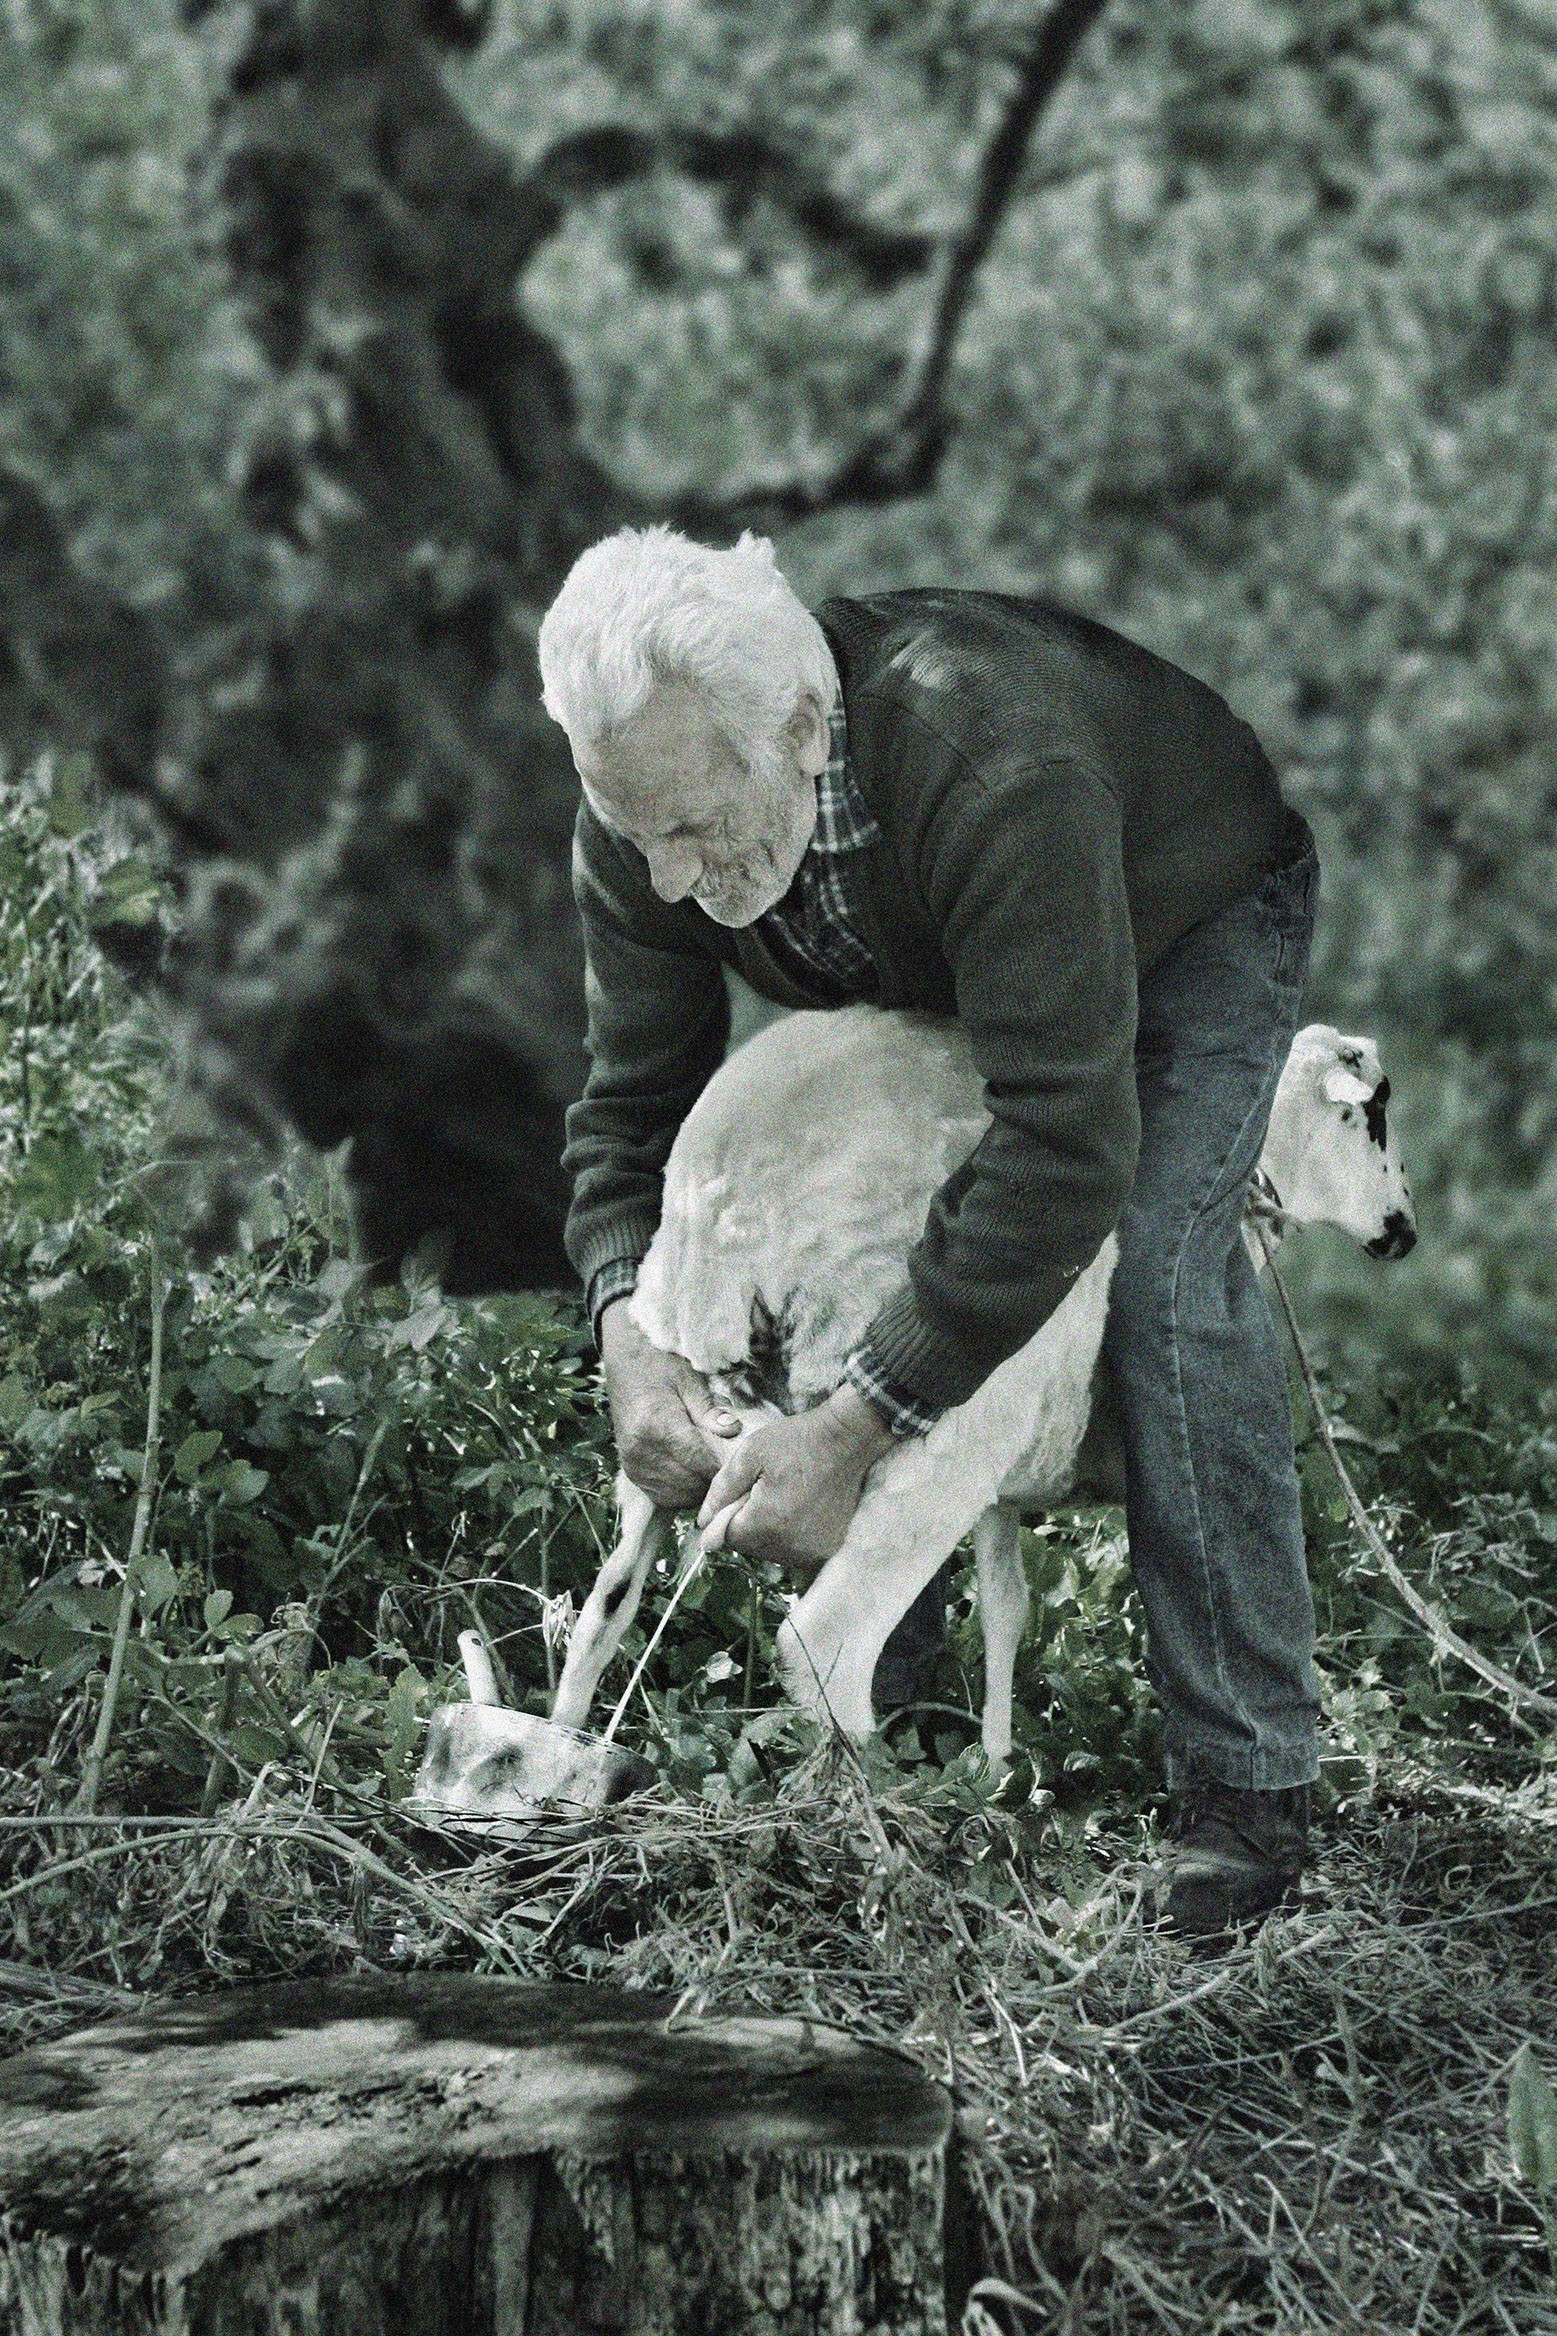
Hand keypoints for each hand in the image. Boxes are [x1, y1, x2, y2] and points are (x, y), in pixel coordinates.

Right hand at [599, 1299, 741, 1508]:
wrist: (624, 1363)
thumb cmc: (659, 1366)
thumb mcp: (689, 1380)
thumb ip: (709, 1410)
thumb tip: (733, 1430)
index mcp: (658, 1426)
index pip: (701, 1462)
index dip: (725, 1466)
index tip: (742, 1463)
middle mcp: (642, 1450)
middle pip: (692, 1483)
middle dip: (715, 1479)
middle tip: (731, 1465)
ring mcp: (634, 1464)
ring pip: (679, 1495)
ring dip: (700, 1488)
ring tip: (713, 1469)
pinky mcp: (630, 1471)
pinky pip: (662, 1496)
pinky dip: (682, 1491)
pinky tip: (693, 1474)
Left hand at [695, 1383, 894, 1573]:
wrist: (848, 1439)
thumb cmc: (798, 1442)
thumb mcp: (750, 1454)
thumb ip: (721, 1490)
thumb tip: (702, 1522)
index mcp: (767, 1523)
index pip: (729, 1537)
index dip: (730, 1514)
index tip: (746, 1491)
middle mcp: (791, 1546)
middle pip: (751, 1547)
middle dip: (750, 1523)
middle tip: (766, 1490)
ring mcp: (813, 1550)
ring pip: (773, 1551)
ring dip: (771, 1531)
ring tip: (785, 1498)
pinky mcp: (829, 1548)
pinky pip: (796, 1551)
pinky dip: (792, 1535)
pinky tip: (800, 1509)